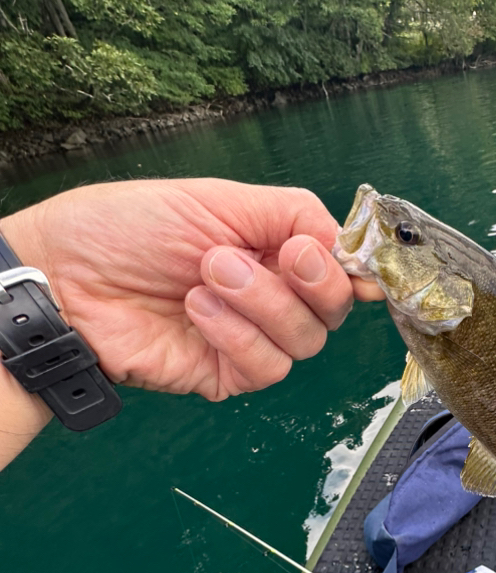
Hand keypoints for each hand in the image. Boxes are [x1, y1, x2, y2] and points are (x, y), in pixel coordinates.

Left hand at [2, 177, 381, 402]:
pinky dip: (239, 336)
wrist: (67, 275)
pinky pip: (266, 367)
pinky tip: (199, 310)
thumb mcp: (218, 199)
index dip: (351, 267)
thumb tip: (348, 242)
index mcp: (274, 249)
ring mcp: (250, 336)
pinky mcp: (225, 373)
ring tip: (208, 275)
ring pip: (305, 340)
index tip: (340, 256)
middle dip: (307, 281)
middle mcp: (270, 295)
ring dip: (263, 304)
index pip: (341, 267)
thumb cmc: (128, 227)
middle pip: (333, 308)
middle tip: (255, 255)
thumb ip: (292, 214)